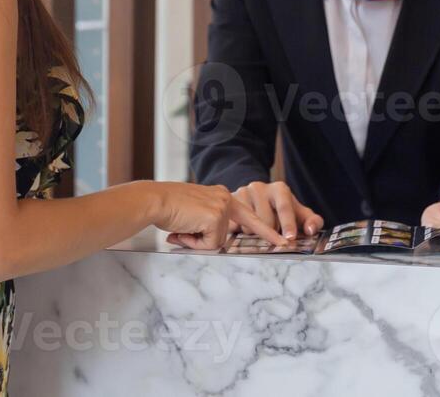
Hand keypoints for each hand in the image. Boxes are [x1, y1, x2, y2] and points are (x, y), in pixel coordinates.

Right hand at [147, 182, 289, 250]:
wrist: (155, 200)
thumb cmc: (168, 209)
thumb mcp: (193, 215)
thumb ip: (207, 225)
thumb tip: (211, 243)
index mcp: (221, 196)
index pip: (248, 214)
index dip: (265, 228)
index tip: (281, 238)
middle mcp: (225, 198)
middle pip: (243, 227)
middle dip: (262, 235)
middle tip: (283, 244)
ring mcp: (222, 207)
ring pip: (219, 241)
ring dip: (199, 242)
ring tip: (182, 230)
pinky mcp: (216, 216)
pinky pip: (210, 243)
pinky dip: (195, 243)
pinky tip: (184, 231)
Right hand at [226, 180, 323, 239]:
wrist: (256, 197)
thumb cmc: (281, 209)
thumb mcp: (299, 213)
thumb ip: (312, 221)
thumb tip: (310, 230)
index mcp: (279, 189)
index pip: (285, 208)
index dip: (288, 224)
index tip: (290, 238)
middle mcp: (259, 187)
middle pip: (266, 222)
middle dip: (271, 232)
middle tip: (272, 230)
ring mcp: (242, 193)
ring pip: (250, 226)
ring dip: (255, 234)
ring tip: (257, 227)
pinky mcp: (229, 202)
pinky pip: (235, 226)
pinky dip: (241, 231)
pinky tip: (244, 226)